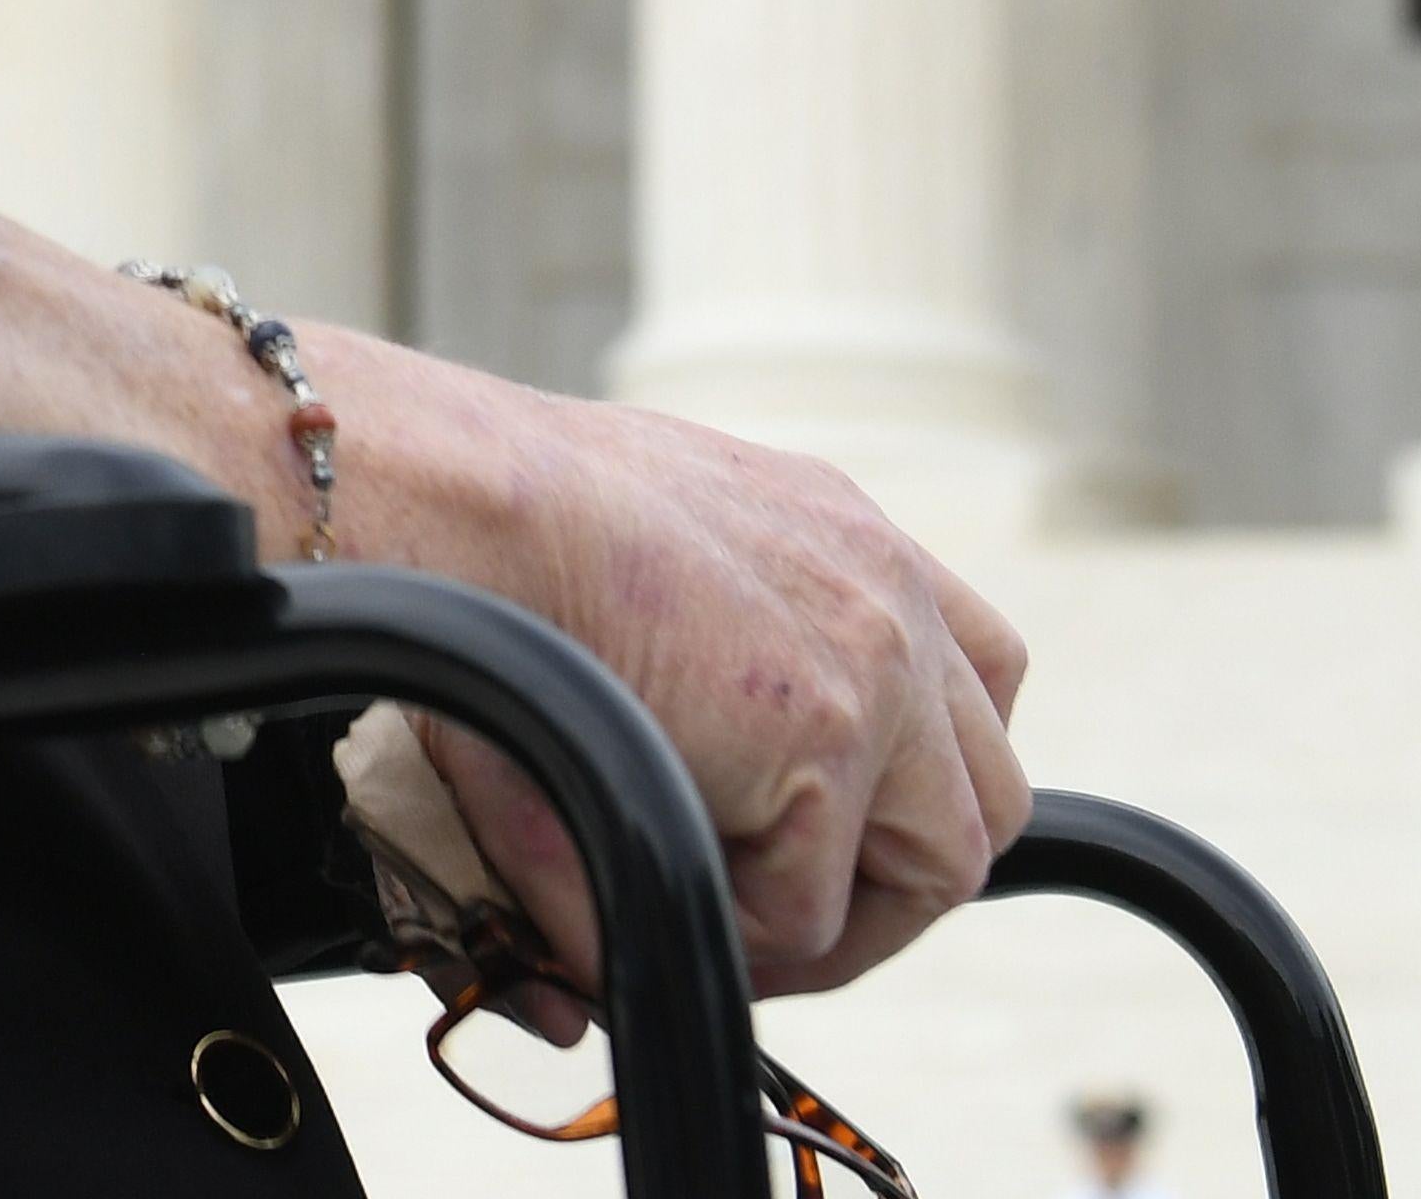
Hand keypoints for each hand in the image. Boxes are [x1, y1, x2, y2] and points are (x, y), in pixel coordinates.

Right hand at [0, 202, 1030, 999]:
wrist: (436, 488)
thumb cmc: (477, 526)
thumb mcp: (618, 579)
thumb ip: (678, 686)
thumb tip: (647, 823)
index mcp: (836, 529)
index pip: (967, 674)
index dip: (904, 784)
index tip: (808, 839)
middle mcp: (883, 583)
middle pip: (983, 786)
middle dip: (888, 873)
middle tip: (770, 910)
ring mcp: (874, 659)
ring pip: (939, 864)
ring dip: (830, 918)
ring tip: (713, 917)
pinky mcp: (825, 734)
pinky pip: (811, 912)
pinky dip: (733, 933)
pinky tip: (643, 883)